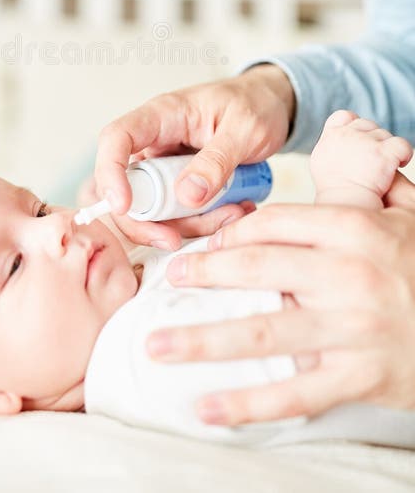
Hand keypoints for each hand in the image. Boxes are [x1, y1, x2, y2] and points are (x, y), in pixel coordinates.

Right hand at [94, 65, 294, 249]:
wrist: (272, 105)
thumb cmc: (255, 103)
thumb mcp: (246, 128)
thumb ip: (217, 160)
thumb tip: (187, 195)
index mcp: (162, 115)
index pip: (117, 138)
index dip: (110, 172)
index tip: (123, 205)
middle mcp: (155, 142)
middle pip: (128, 187)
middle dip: (150, 221)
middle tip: (178, 239)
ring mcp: (164, 166)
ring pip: (155, 210)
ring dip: (189, 224)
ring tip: (234, 212)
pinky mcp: (179, 185)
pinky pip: (178, 214)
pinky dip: (202, 222)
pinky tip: (234, 210)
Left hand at [146, 204, 414, 424]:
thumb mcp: (410, 214)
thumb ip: (374, 181)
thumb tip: (349, 138)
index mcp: (353, 230)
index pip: (273, 224)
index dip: (230, 233)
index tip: (202, 244)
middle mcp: (348, 275)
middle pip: (257, 268)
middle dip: (203, 274)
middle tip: (167, 279)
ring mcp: (352, 329)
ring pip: (263, 332)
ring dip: (203, 340)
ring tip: (157, 345)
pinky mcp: (360, 377)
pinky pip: (295, 393)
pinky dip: (247, 404)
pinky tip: (207, 408)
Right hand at [311, 110, 412, 207]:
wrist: (346, 203)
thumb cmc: (336, 190)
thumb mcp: (322, 161)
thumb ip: (331, 144)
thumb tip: (339, 136)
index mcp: (331, 136)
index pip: (344, 116)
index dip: (355, 126)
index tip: (360, 141)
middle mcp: (347, 135)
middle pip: (368, 125)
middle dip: (373, 140)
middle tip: (373, 160)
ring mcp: (366, 142)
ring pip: (385, 135)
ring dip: (387, 149)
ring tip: (383, 167)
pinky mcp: (384, 152)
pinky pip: (402, 145)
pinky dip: (404, 154)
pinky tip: (399, 164)